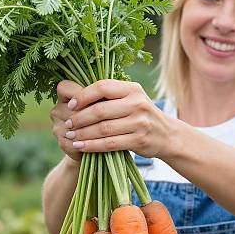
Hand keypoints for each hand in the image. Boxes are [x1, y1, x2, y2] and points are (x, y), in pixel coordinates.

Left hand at [53, 79, 171, 157]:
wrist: (166, 135)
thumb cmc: (141, 115)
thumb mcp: (132, 99)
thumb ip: (111, 95)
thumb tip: (76, 96)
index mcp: (132, 89)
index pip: (102, 87)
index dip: (83, 96)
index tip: (71, 105)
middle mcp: (137, 104)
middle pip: (100, 110)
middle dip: (79, 118)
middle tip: (68, 124)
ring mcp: (139, 123)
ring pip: (103, 129)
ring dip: (83, 133)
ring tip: (71, 136)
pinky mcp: (139, 140)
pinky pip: (109, 144)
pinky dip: (92, 146)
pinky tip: (81, 146)